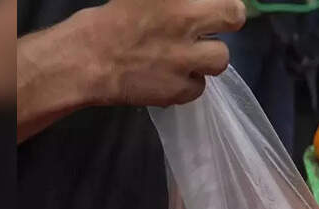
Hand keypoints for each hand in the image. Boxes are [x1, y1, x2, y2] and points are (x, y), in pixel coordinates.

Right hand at [81, 0, 245, 105]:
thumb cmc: (107, 23)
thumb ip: (176, 4)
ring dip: (207, 58)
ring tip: (185, 58)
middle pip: (233, 17)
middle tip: (208, 29)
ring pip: (221, 59)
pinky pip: (199, 87)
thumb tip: (191, 6)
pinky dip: (187, 84)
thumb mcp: (142, 0)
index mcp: (176, 1)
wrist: (84, 61)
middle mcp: (185, 23)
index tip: (218, 8)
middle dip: (227, 22)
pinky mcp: (179, 89)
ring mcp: (186, 59)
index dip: (226, 3)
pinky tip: (169, 77)